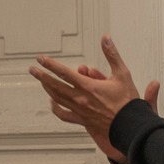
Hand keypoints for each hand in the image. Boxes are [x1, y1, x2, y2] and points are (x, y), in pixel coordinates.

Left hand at [29, 35, 160, 162]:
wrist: (130, 125)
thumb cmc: (127, 102)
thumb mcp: (122, 73)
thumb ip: (112, 54)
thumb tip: (106, 38)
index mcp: (87, 86)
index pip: (63, 72)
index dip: (50, 64)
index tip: (40, 59)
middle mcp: (80, 99)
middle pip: (55, 85)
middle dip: (42, 76)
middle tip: (32, 70)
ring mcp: (79, 111)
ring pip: (57, 98)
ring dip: (47, 89)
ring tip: (41, 81)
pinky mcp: (82, 120)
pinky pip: (64, 115)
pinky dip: (56, 108)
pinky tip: (52, 103)